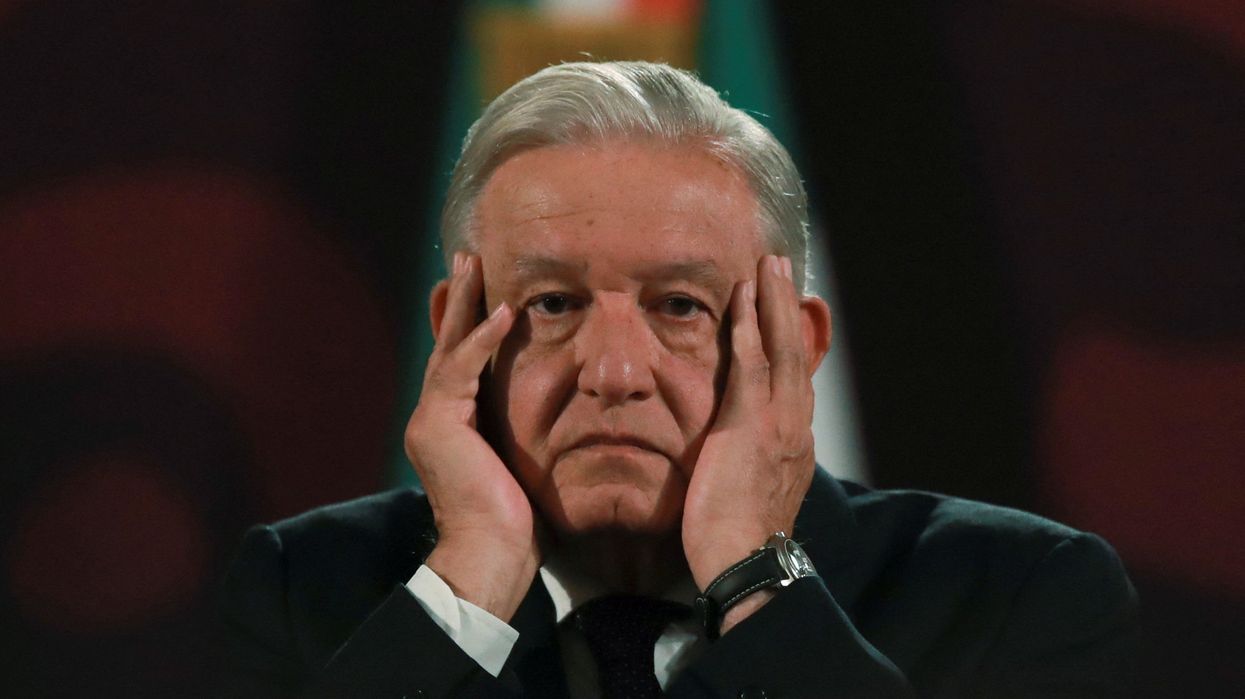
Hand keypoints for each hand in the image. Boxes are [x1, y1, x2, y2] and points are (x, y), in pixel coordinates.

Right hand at [404, 253, 537, 620]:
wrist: (492, 556)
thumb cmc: (518, 523)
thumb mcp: (524, 464)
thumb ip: (525, 433)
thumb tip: (560, 416)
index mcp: (451, 427)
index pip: (460, 364)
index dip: (469, 326)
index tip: (485, 290)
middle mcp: (434, 419)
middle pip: (446, 345)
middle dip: (457, 301)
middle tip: (466, 259)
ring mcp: (430, 420)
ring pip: (448, 347)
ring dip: (463, 304)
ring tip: (473, 265)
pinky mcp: (437, 425)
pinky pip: (461, 370)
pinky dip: (482, 340)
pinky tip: (503, 310)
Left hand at [681, 255, 818, 629]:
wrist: (745, 562)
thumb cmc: (739, 541)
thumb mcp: (755, 494)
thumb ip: (753, 464)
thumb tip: (740, 455)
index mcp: (795, 443)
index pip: (796, 379)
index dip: (793, 341)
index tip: (788, 311)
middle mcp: (795, 425)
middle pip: (796, 352)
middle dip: (789, 308)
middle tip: (782, 269)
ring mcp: (776, 422)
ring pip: (780, 348)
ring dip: (773, 302)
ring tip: (768, 266)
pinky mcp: (749, 423)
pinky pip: (750, 362)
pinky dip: (749, 327)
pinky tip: (742, 297)